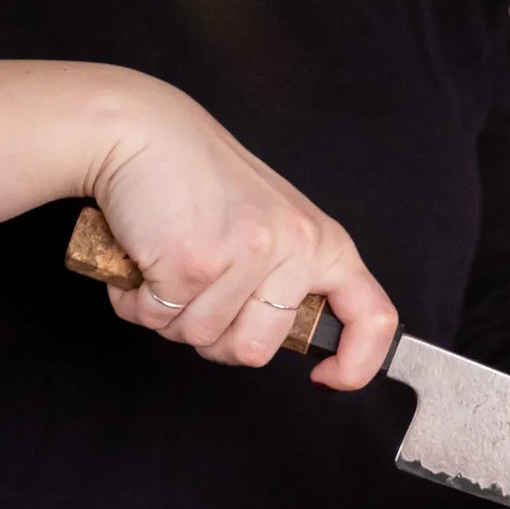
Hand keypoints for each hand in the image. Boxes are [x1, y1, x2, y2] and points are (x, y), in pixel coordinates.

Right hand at [89, 73, 395, 388]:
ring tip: (170, 262)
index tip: (326, 378)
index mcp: (324, 243)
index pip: (372, 318)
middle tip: (198, 287)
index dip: (356, 363)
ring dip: (170, 315)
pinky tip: (145, 258)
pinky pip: (158, 319)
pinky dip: (137, 301)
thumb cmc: (200, 180)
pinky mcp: (194, 262)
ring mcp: (246, 256)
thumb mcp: (274, 223)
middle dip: (214, 335)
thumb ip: (291, 279)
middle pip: (256, 351)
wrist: (141, 130)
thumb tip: (288, 340)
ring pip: (200, 339)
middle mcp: (294, 248)